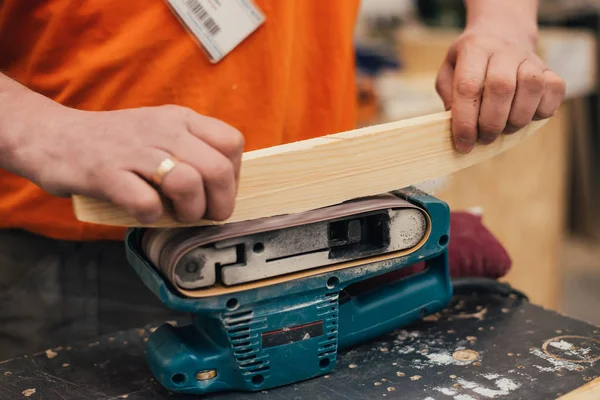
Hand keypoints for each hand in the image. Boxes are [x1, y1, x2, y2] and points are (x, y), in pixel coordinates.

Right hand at [19, 103, 243, 223]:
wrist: (53, 137)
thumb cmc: (115, 144)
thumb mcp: (160, 132)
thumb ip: (192, 149)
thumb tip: (224, 187)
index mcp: (180, 119)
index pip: (231, 142)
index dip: (234, 175)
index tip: (219, 192)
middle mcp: (163, 130)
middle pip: (218, 168)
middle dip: (221, 202)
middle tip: (208, 215)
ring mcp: (135, 150)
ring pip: (188, 183)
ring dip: (190, 210)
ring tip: (178, 215)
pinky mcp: (107, 173)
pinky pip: (146, 201)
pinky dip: (152, 215)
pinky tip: (145, 212)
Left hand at [435, 25, 565, 152]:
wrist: (502, 34)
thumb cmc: (470, 63)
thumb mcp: (449, 72)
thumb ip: (449, 98)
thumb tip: (457, 126)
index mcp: (474, 49)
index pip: (468, 87)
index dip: (465, 121)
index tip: (463, 144)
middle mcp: (504, 50)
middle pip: (501, 88)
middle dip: (491, 123)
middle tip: (484, 138)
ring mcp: (530, 58)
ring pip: (531, 89)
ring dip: (516, 120)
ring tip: (504, 129)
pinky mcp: (550, 69)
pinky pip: (554, 92)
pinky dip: (541, 112)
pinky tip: (525, 116)